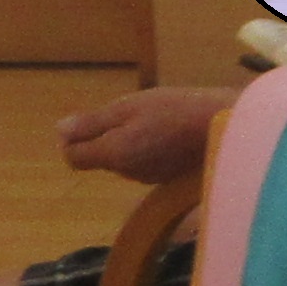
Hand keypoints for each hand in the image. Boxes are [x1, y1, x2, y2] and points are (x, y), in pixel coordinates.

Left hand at [57, 84, 229, 183]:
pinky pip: (146, 163)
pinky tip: (171, 132)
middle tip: (132, 111)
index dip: (74, 139)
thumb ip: (93, 123)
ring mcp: (150, 178)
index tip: (93, 120)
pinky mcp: (169, 178)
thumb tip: (59, 132)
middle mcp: (127, 173)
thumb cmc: (176, 110)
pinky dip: (151, 149)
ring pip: (125, 160)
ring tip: (156, 119)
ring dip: (131, 142)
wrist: (227, 128)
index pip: (74, 157)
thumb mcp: (130, 107)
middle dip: (107, 137)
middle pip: (101, 157)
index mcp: (114, 154)